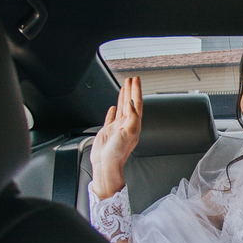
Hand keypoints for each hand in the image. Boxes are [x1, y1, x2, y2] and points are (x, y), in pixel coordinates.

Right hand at [90, 76, 142, 196]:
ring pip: (121, 108)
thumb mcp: (129, 133)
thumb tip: (131, 103)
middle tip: (131, 78)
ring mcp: (117, 127)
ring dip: (123, 97)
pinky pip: (111, 118)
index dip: (137, 91)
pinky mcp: (108, 131)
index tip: (136, 80)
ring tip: (124, 87)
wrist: (106, 164)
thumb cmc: (118, 152)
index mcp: (134, 124)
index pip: (136, 103)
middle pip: (130, 103)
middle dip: (131, 90)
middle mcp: (127, 124)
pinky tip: (113, 106)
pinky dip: (112, 111)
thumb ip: (132, 117)